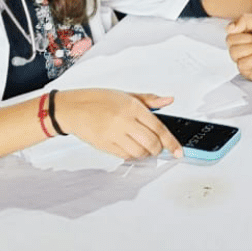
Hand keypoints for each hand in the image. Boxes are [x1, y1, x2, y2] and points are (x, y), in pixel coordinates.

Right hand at [53, 89, 181, 159]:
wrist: (73, 108)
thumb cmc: (98, 100)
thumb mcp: (126, 95)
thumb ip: (149, 100)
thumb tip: (168, 101)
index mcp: (132, 107)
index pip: (159, 128)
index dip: (171, 142)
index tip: (178, 150)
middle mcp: (124, 121)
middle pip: (151, 143)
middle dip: (159, 149)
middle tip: (159, 147)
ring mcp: (113, 134)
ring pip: (139, 152)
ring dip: (146, 153)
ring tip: (145, 147)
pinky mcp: (105, 145)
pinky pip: (125, 155)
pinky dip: (133, 155)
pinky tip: (132, 149)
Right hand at [226, 13, 251, 80]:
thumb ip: (243, 19)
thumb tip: (229, 28)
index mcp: (245, 34)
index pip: (230, 32)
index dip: (243, 31)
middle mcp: (243, 47)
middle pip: (230, 42)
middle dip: (248, 40)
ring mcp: (245, 59)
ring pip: (234, 53)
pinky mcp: (248, 71)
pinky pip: (241, 65)